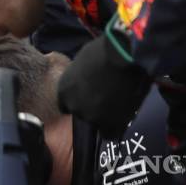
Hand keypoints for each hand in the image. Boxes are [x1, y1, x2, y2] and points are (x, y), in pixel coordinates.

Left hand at [57, 23, 152, 137]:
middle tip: (104, 96)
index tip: (86, 96)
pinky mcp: (111, 124)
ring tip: (116, 103)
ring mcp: (93, 117)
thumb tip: (85, 81)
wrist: (122, 58)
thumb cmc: (101, 52)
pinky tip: (122, 114)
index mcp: (63, 91)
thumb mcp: (81, 63)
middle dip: (91, 107)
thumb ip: (79, 78)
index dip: (77, 100)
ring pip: (97, 123)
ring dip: (105, 116)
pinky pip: (111, 132)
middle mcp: (75, 107)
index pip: (65, 105)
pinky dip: (116, 125)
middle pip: (82, 114)